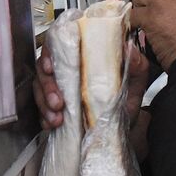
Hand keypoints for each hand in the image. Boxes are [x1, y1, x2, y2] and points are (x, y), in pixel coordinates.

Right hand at [35, 40, 149, 130]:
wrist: (124, 130)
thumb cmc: (126, 102)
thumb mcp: (136, 84)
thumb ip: (136, 66)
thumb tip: (128, 49)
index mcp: (84, 57)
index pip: (59, 45)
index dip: (49, 53)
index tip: (50, 67)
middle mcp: (68, 70)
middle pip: (44, 68)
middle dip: (47, 86)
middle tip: (58, 102)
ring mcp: (59, 88)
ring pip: (39, 88)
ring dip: (44, 103)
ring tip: (57, 118)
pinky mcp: (53, 106)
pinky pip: (40, 108)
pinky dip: (44, 117)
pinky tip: (51, 124)